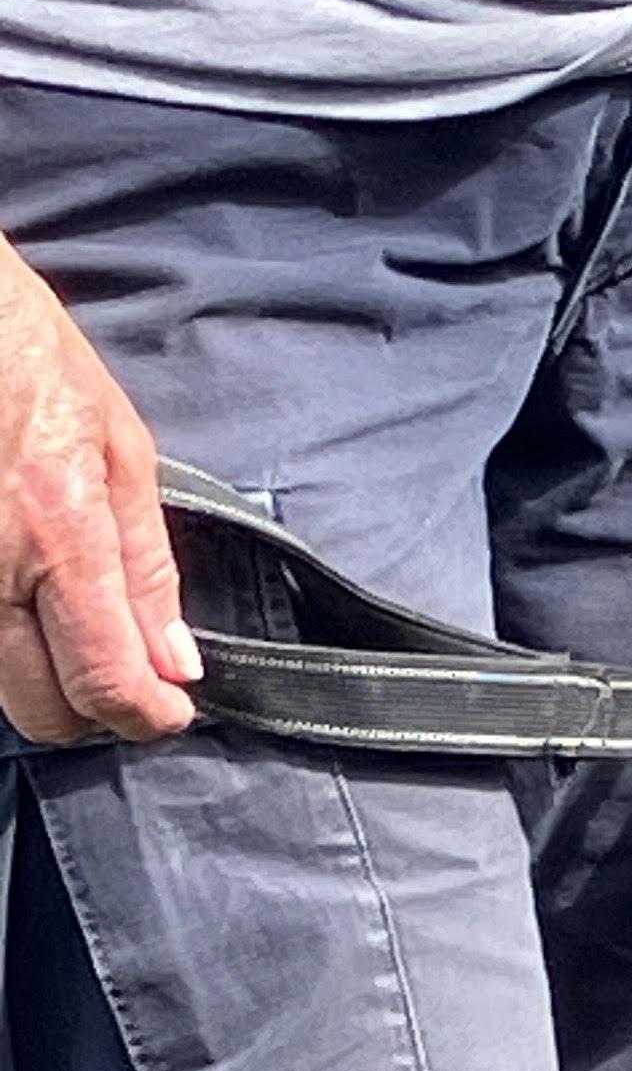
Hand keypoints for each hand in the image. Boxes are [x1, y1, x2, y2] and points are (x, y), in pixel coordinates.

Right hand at [0, 241, 196, 745]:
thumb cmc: (26, 353)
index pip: (105, 682)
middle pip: (42, 711)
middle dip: (92, 710)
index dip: (146, 717)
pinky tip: (22, 592)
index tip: (168, 711)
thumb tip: (176, 664)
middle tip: (120, 670)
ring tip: (68, 621)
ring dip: (41, 676)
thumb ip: (147, 566)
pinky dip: (2, 636)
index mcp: (58, 534)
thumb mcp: (119, 445)